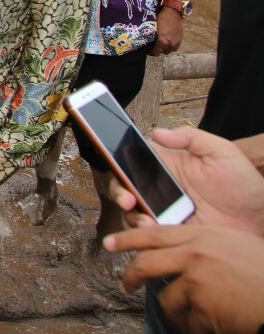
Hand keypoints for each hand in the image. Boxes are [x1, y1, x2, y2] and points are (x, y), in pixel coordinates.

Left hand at [105, 225, 263, 332]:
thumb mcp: (235, 245)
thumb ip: (205, 246)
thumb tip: (180, 254)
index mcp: (202, 237)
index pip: (154, 234)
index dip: (128, 238)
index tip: (109, 243)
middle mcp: (194, 256)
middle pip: (145, 264)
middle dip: (130, 276)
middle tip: (126, 285)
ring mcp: (197, 282)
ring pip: (166, 299)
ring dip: (177, 312)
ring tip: (195, 317)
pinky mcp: (203, 308)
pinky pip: (188, 322)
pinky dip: (196, 328)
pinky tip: (213, 327)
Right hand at [106, 127, 263, 233]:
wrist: (263, 218)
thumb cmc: (244, 183)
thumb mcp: (221, 151)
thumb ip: (190, 137)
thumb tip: (156, 132)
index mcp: (167, 165)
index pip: (133, 160)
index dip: (118, 163)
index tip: (118, 168)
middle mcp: (161, 188)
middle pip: (125, 187)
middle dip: (118, 192)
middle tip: (127, 199)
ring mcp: (165, 211)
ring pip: (134, 212)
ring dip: (132, 216)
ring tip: (144, 220)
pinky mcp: (173, 232)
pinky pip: (152, 234)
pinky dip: (147, 233)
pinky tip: (156, 230)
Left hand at [151, 7, 183, 54]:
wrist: (174, 12)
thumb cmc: (162, 18)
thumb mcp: (154, 28)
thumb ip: (152, 36)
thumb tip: (148, 41)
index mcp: (162, 42)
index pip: (156, 52)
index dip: (151, 52)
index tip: (148, 49)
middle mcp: (170, 44)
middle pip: (163, 52)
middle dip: (159, 50)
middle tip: (155, 45)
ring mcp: (176, 42)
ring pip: (170, 50)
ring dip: (166, 48)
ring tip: (162, 43)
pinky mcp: (181, 39)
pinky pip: (175, 47)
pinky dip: (171, 45)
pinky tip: (168, 40)